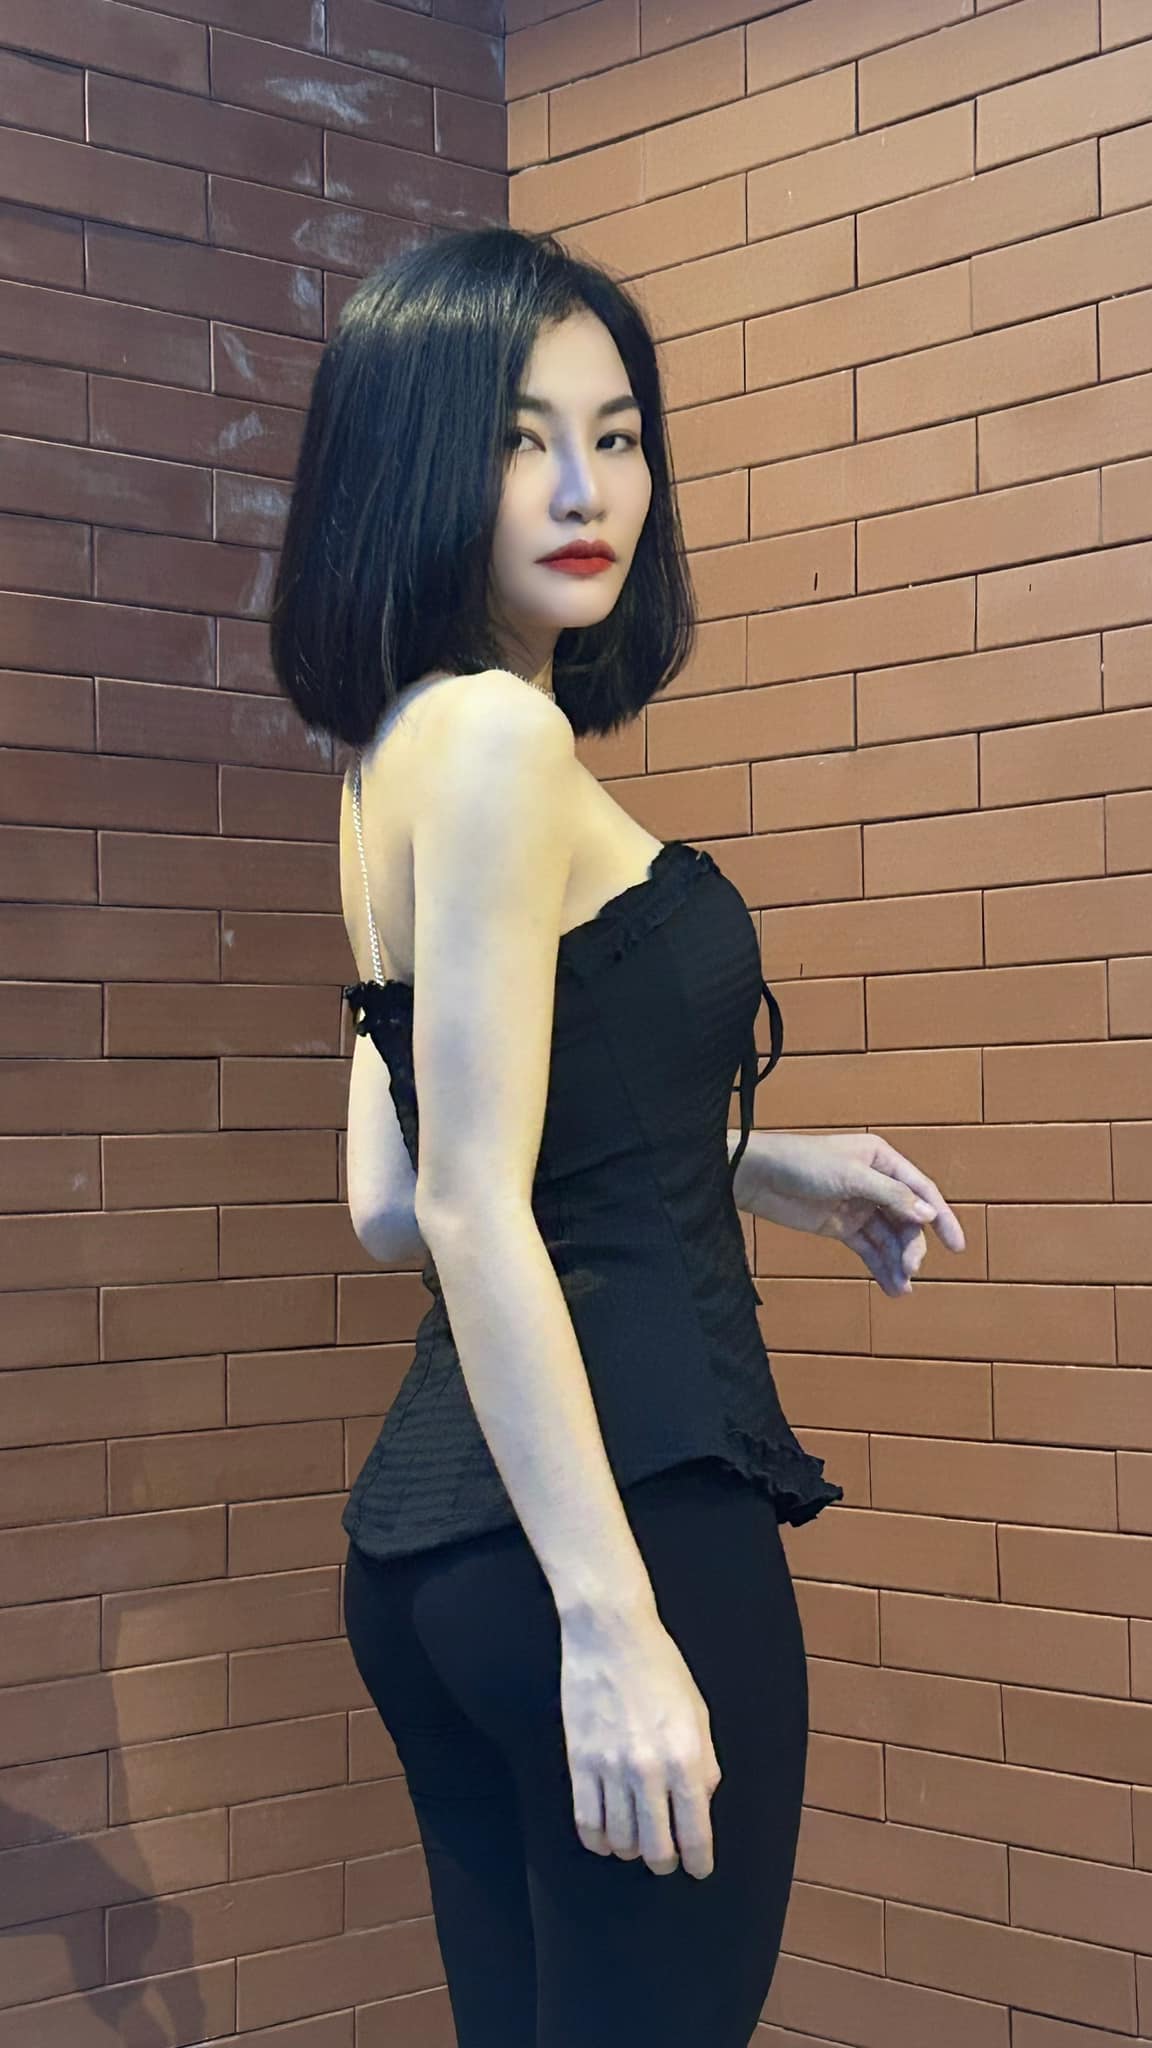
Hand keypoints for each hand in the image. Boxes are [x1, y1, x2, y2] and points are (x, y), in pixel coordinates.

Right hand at [560, 1604, 721, 1880]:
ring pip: (621, 1841)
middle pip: (656, 1848)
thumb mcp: (698, 1713)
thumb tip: (701, 1803)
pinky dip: (599, 1840)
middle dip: (666, 1862)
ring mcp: (610, 1769)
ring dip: (632, 1850)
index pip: (695, 1832)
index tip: (699, 1869)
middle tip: (668, 1858)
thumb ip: (705, 1762)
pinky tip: (607, 1837)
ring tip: (637, 1841)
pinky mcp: (579, 1763)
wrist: (610, 1635)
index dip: (699, 1861)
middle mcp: (649, 1770)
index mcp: (685, 1757)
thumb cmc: (660, 1669)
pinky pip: (587, 1822)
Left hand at [746, 1130, 965, 1296]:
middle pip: (907, 1219)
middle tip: (910, 1270)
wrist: (756, 1176)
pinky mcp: (840, 1226)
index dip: (941, 1218)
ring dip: (897, 1262)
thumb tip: (927, 1214)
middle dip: (912, 1246)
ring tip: (901, 1289)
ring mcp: (858, 1205)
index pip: (921, 1191)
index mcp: (882, 1160)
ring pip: (889, 1238)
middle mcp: (875, 1182)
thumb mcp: (851, 1176)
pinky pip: (868, 1248)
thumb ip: (891, 1196)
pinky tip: (890, 1286)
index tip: (956, 1246)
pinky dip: (880, 1266)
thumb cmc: (800, 1162)